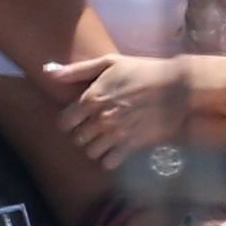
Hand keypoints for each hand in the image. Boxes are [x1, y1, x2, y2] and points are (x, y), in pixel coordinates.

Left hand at [45, 54, 190, 170]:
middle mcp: (99, 119)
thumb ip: (76, 70)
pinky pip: (109, 162)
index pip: (64, 121)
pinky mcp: (131, 145)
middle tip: (92, 128)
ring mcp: (115, 134)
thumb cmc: (142, 72)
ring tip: (104, 139)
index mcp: (91, 98)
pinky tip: (115, 149)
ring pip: (91, 152)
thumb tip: (47, 72)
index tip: (76, 118)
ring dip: (95, 147)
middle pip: (77, 138)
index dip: (68, 121)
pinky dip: (109, 159)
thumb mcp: (108, 63)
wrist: (177, 89)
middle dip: (82, 134)